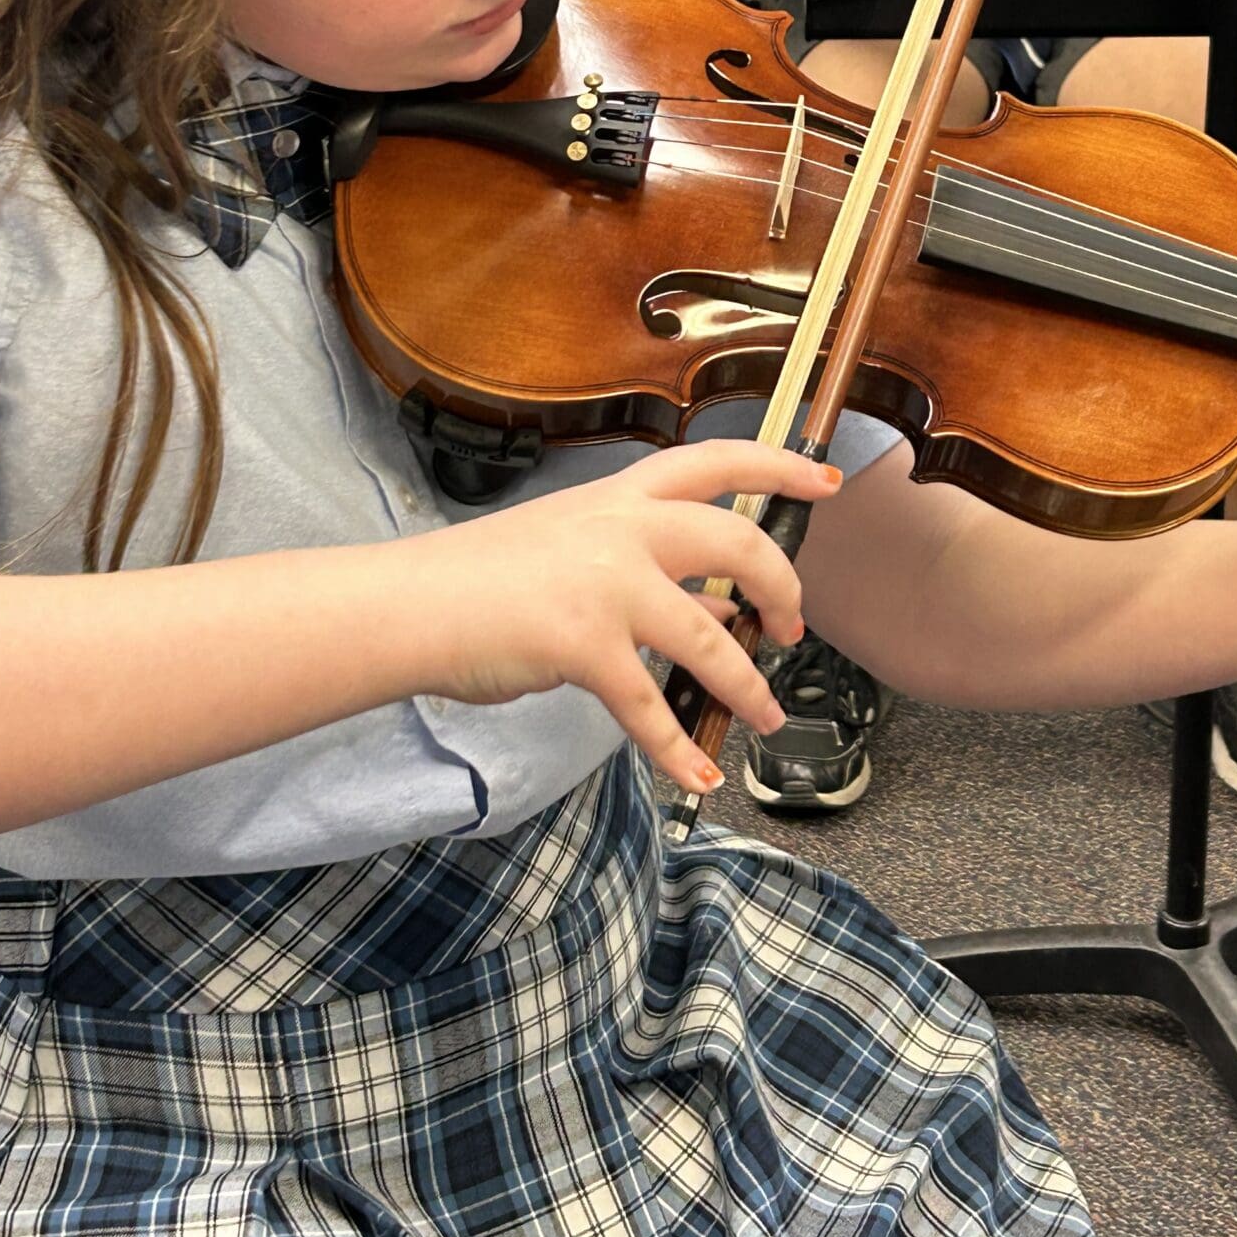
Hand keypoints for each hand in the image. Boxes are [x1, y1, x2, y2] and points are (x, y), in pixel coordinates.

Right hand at [403, 440, 837, 798]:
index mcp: (618, 499)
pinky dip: (680, 748)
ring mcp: (605, 584)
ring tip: (768, 714)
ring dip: (747, 685)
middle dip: (782, 587)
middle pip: (737, 542)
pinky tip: (699, 775)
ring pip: (711, 636)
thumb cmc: (481, 580)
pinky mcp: (584, 643)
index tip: (825, 478)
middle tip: (792, 627)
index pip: (714, 461)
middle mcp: (621, 530)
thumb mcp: (572, 551)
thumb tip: (713, 607)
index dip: (778, 466)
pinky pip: (651, 706)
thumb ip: (641, 570)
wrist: (411, 605)